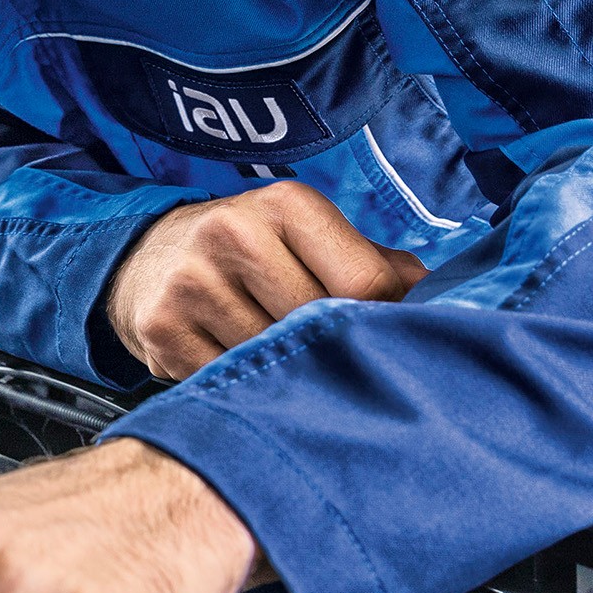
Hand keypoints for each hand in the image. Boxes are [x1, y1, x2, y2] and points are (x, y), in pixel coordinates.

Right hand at [107, 181, 424, 379]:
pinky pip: (231, 381)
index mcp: (285, 204)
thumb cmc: (249, 253)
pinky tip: (245, 372)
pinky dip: (247, 388)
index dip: (384, 319)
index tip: (384, 336)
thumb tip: (448, 303)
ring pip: (277, 358)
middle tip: (336, 359)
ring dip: (291, 373)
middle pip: (320, 324)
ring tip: (287, 364)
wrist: (143, 261)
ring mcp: (192, 284)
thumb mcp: (307, 236)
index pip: (365, 282)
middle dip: (334, 348)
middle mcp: (232, 234)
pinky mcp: (163, 330)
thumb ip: (373, 266)